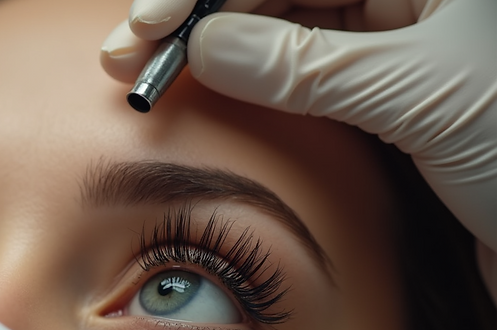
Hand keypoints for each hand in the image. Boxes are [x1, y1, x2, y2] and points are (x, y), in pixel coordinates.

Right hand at [101, 0, 496, 256]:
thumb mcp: (419, 95)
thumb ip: (307, 65)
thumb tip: (207, 42)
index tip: (149, 26)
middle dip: (197, 14)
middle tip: (129, 57)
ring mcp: (396, 37)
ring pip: (282, 23)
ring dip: (214, 46)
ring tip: (152, 75)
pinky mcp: (386, 89)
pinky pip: (302, 68)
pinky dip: (251, 79)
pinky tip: (209, 86)